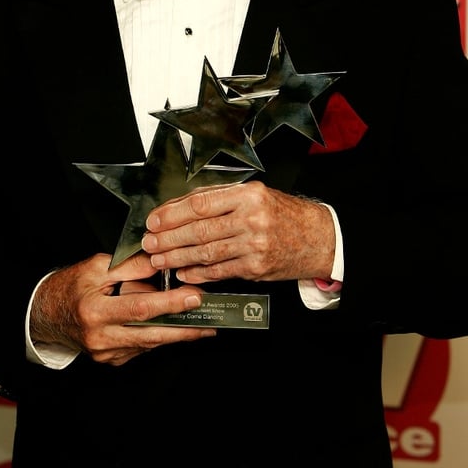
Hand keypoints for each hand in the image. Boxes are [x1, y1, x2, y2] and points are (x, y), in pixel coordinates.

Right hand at [30, 251, 215, 366]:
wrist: (46, 315)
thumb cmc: (70, 287)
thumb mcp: (95, 267)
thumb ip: (129, 266)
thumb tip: (160, 261)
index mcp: (95, 310)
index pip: (139, 308)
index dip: (169, 303)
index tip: (193, 297)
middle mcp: (101, 337)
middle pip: (150, 334)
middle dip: (183, 329)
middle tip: (208, 321)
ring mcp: (106, 353)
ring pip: (148, 344)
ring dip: (176, 335)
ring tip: (201, 326)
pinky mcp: (111, 360)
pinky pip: (140, 348)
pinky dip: (157, 337)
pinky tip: (174, 329)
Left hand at [142, 181, 334, 284]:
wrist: (318, 237)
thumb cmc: (282, 213)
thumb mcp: (254, 194)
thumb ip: (220, 199)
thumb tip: (179, 207)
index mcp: (248, 194)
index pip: (201, 203)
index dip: (172, 213)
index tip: (154, 219)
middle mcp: (251, 218)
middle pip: (200, 229)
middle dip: (169, 238)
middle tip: (149, 242)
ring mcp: (255, 245)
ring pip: (206, 252)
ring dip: (178, 257)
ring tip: (159, 259)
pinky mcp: (256, 267)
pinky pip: (220, 271)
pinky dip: (198, 273)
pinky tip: (183, 273)